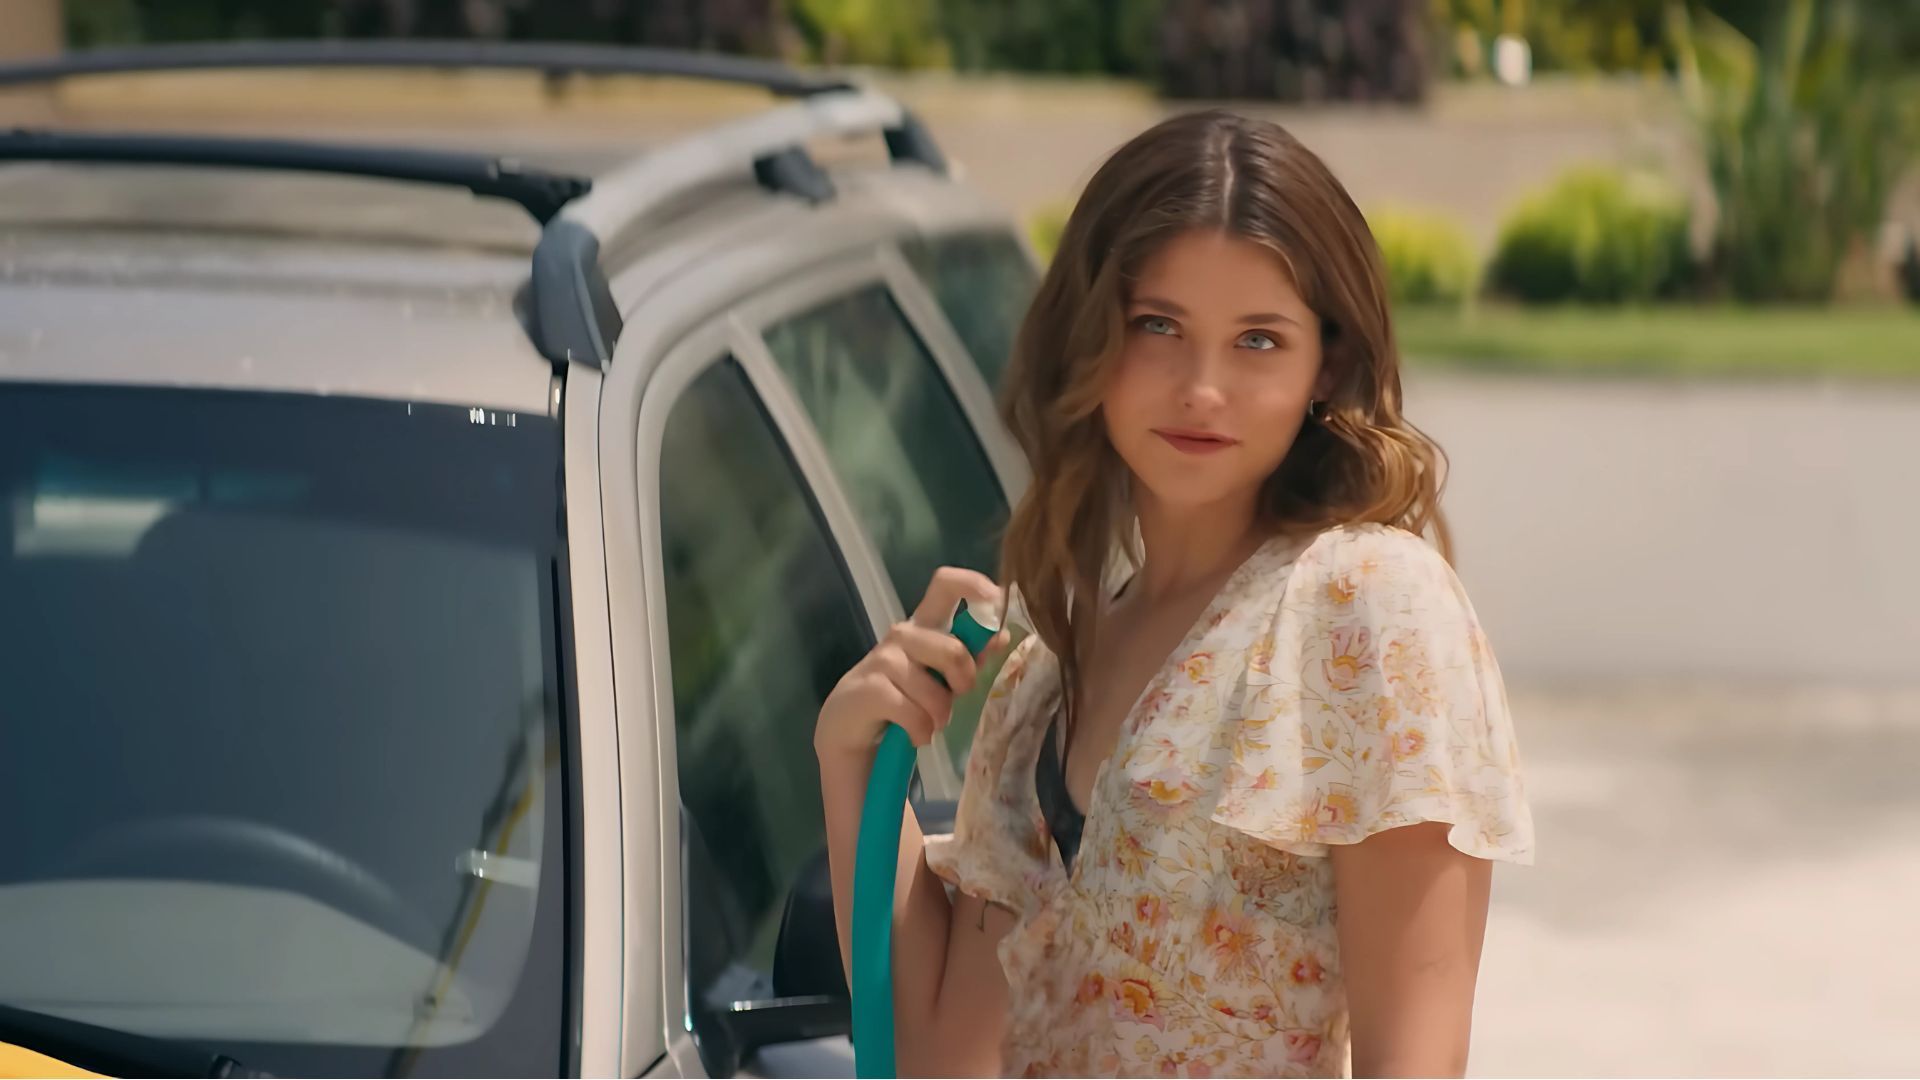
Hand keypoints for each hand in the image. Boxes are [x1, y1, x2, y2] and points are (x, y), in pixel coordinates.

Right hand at [815, 567, 1009, 760]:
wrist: (850, 729)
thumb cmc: (902, 698)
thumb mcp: (940, 677)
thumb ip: (969, 656)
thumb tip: (1002, 636)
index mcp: (924, 625)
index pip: (944, 585)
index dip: (973, 585)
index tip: (996, 599)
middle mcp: (903, 635)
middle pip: (952, 649)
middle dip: (964, 682)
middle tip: (955, 698)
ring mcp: (882, 660)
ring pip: (934, 691)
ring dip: (939, 716)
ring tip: (929, 723)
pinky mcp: (868, 688)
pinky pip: (914, 714)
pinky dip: (921, 732)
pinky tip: (913, 735)